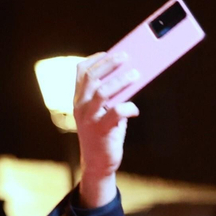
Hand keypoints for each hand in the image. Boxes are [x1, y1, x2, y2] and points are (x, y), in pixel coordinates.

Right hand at [74, 53, 141, 208]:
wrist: (98, 164)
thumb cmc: (105, 133)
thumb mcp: (105, 111)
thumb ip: (113, 96)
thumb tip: (132, 76)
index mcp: (79, 99)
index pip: (81, 72)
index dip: (95, 59)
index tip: (109, 51)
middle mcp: (80, 106)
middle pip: (92, 77)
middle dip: (110, 64)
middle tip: (127, 57)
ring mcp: (89, 118)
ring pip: (102, 92)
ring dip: (121, 81)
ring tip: (137, 74)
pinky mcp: (100, 130)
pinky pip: (115, 113)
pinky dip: (128, 107)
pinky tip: (135, 109)